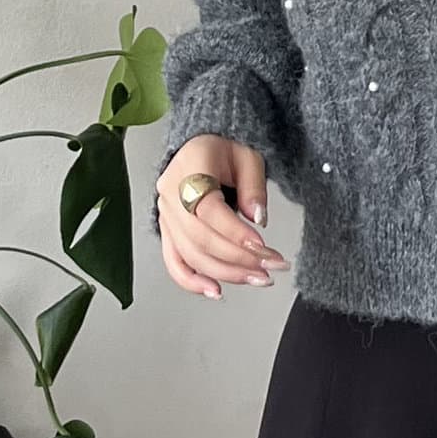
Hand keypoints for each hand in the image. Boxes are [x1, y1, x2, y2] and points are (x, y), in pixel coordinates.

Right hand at [156, 135, 291, 300]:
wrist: (203, 146)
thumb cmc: (225, 149)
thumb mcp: (248, 156)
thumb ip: (254, 186)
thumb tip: (257, 218)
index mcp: (189, 168)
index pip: (209, 210)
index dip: (236, 233)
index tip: (263, 247)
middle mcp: (170, 194)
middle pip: (200, 238)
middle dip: (238, 259)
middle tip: (270, 268)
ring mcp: (166, 215)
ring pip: (191, 254)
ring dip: (225, 273)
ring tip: (257, 279)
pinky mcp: (168, 231)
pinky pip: (174, 261)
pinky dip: (192, 281)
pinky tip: (215, 291)